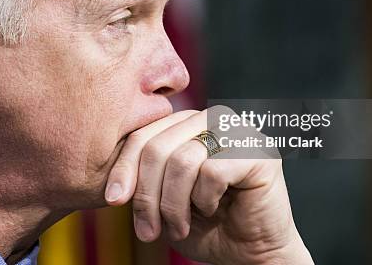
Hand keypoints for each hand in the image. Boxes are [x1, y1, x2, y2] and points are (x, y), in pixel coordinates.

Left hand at [104, 108, 312, 264]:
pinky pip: (212, 171)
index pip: (143, 135)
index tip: (113, 199)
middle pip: (158, 147)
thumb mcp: (162, 201)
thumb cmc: (205, 226)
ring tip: (179, 227)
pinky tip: (213, 210)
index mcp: (186, 125)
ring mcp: (236, 133)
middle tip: (148, 230)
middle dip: (147, 195)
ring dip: (173, 204)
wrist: (249, 253)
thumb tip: (113, 184)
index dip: (125, 168)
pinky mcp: (258, 152)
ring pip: (182, 160)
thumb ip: (142, 181)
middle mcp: (211, 120)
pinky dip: (205, 199)